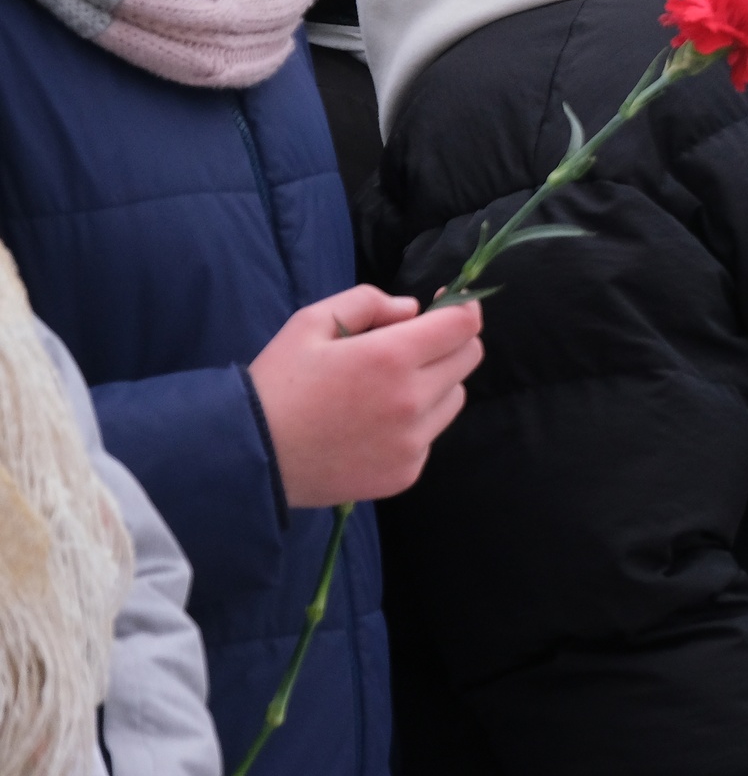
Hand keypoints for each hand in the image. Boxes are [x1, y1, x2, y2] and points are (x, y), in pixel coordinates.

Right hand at [251, 286, 482, 506]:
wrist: (251, 456)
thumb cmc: (278, 383)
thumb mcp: (310, 322)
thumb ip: (368, 302)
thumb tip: (413, 310)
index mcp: (392, 357)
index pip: (463, 325)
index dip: (461, 308)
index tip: (446, 306)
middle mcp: (412, 400)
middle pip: (469, 358)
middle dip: (450, 342)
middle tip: (413, 345)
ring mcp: (413, 442)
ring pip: (454, 397)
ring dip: (437, 383)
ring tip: (388, 388)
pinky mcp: (406, 473)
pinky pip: (431, 435)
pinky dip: (416, 424)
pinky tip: (374, 424)